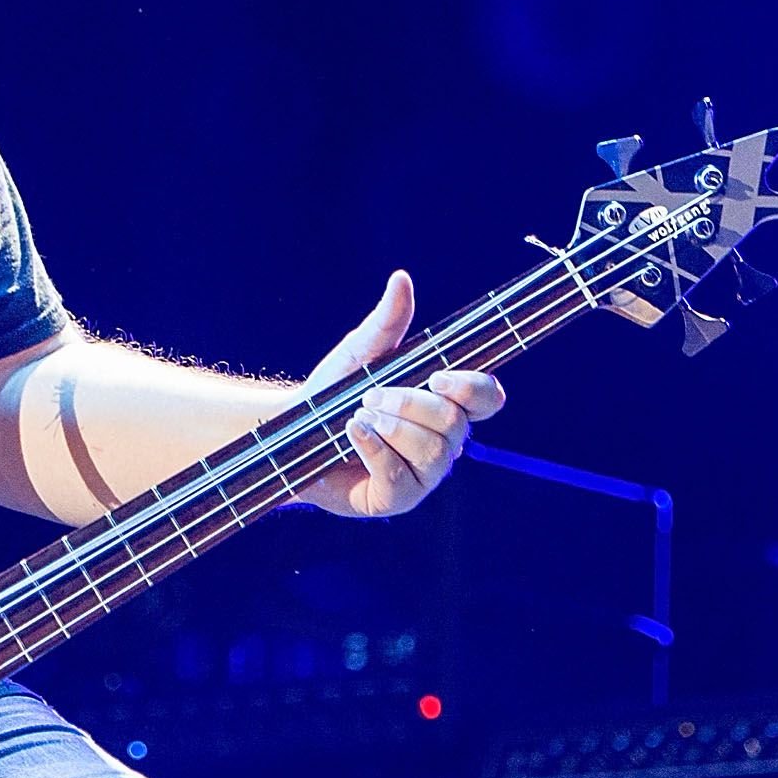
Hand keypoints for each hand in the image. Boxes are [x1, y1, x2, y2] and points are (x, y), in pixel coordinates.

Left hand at [298, 270, 505, 519]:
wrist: (290, 433)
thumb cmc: (333, 392)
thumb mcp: (359, 354)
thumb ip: (386, 322)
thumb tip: (401, 278)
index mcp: (445, 404)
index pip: (487, 398)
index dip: (474, 388)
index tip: (439, 375)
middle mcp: (443, 442)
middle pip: (454, 423)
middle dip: (409, 403)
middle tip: (370, 394)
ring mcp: (422, 474)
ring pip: (432, 452)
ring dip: (391, 426)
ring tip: (357, 414)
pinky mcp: (396, 498)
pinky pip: (400, 477)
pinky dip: (374, 448)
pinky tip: (352, 431)